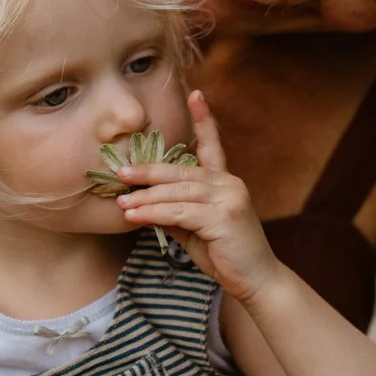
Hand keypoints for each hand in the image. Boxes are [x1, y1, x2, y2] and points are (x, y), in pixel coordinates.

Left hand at [115, 91, 278, 304]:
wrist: (255, 280)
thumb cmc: (225, 255)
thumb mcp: (194, 231)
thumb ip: (174, 213)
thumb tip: (140, 205)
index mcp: (225, 182)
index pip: (213, 145)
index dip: (204, 120)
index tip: (195, 94)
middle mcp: (229, 184)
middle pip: (182, 171)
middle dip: (149, 171)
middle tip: (120, 172)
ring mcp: (229, 198)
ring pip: (178, 191)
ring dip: (146, 197)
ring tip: (121, 201)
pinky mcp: (224, 217)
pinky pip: (180, 212)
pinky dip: (154, 213)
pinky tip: (136, 216)